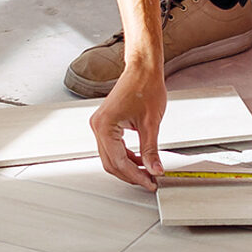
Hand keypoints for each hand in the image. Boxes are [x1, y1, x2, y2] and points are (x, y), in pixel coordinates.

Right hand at [88, 64, 167, 189]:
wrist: (143, 69)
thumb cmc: (146, 87)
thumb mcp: (151, 123)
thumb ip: (150, 150)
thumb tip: (154, 170)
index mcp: (105, 126)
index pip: (118, 161)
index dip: (135, 176)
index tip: (150, 183)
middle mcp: (97, 126)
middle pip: (111, 163)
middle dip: (130, 174)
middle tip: (149, 181)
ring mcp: (99, 125)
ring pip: (111, 157)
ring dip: (128, 166)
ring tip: (147, 172)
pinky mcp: (105, 123)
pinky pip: (112, 147)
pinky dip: (125, 156)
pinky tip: (140, 160)